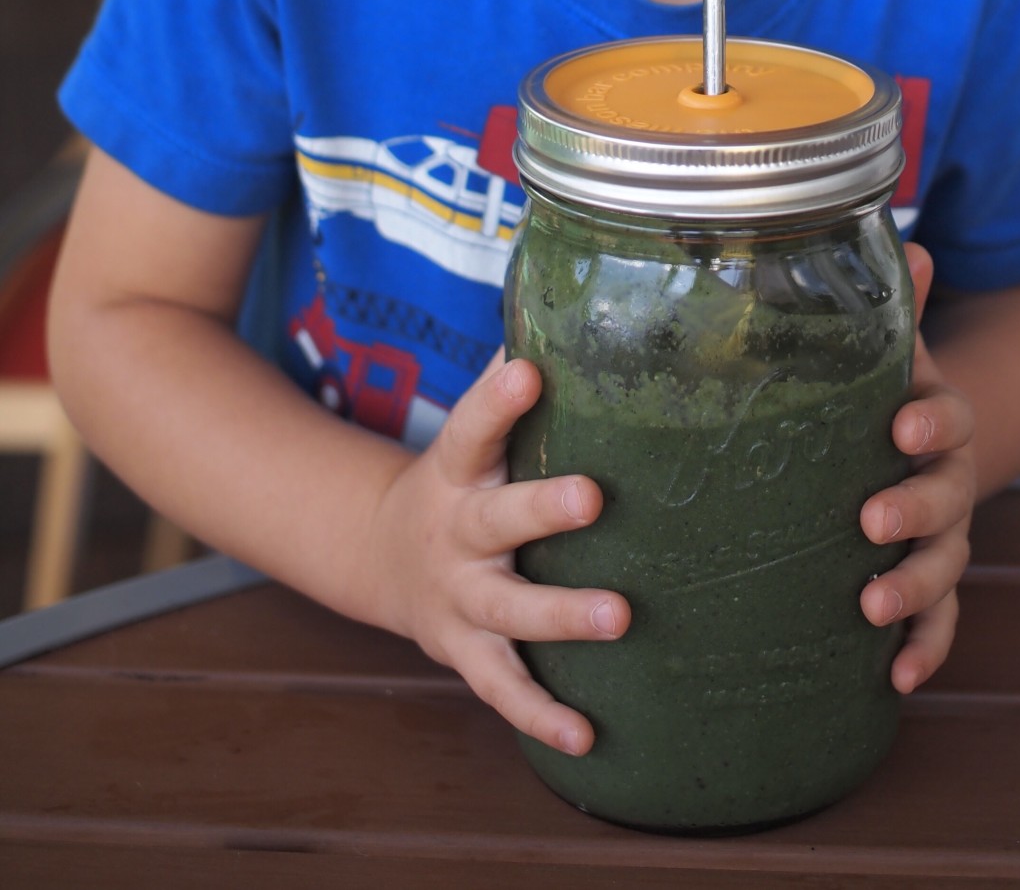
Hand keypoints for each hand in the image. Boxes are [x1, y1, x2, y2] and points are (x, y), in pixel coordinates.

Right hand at [367, 353, 629, 754]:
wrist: (382, 557)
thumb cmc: (461, 478)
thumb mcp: (471, 432)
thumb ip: (512, 377)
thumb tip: (572, 300)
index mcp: (458, 469)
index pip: (472, 426)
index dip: (498, 400)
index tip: (528, 369)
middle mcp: (456, 534)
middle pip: (495, 522)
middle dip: (543, 511)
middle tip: (592, 497)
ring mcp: (459, 600)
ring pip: (508, 612)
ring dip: (561, 617)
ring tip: (620, 617)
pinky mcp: (467, 654)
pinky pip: (504, 689)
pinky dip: (541, 716)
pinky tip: (587, 736)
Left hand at [859, 241, 976, 691]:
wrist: (918, 443)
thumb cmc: (882, 392)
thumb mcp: (886, 349)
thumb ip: (894, 306)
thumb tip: (904, 241)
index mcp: (937, 418)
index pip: (949, 417)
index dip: (933, 420)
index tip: (902, 422)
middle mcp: (949, 479)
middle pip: (948, 497)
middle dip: (914, 510)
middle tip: (871, 520)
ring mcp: (944, 535)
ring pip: (946, 565)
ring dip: (915, 588)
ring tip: (872, 607)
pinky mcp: (929, 583)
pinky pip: (939, 621)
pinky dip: (924, 649)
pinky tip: (896, 679)